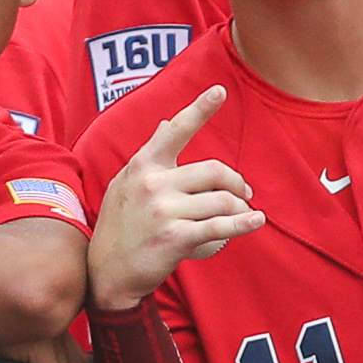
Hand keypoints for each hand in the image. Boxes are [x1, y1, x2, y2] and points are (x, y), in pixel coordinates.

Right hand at [87, 90, 261, 312]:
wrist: (106, 272)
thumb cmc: (119, 226)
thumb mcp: (125, 184)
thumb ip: (149, 155)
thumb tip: (165, 123)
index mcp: (143, 165)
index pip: (175, 130)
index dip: (199, 109)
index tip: (219, 91)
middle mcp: (152, 184)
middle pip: (213, 171)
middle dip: (236, 182)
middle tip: (244, 193)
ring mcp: (163, 211)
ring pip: (221, 201)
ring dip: (239, 208)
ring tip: (243, 214)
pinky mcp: (175, 238)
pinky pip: (220, 227)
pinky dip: (244, 224)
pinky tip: (257, 221)